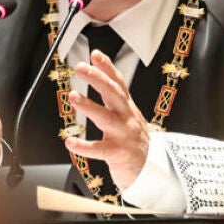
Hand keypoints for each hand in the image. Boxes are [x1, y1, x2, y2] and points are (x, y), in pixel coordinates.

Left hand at [64, 50, 150, 188]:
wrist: (152, 169)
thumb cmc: (135, 141)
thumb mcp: (129, 115)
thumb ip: (115, 98)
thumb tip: (100, 75)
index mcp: (127, 108)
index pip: (119, 83)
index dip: (108, 68)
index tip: (96, 54)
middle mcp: (127, 118)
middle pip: (113, 94)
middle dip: (98, 79)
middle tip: (81, 68)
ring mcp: (124, 135)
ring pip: (106, 118)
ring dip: (89, 106)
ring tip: (73, 96)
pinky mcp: (118, 154)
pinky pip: (99, 149)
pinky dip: (84, 146)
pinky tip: (70, 141)